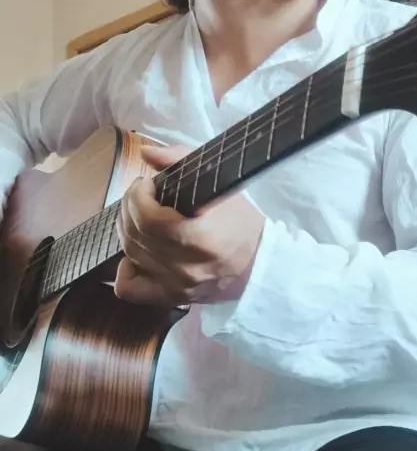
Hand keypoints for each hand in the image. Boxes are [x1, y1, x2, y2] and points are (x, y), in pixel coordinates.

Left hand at [115, 144, 264, 306]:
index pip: (148, 218)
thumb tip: (145, 152)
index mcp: (200, 237)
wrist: (258, 265)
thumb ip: (181, 159)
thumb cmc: (240, 221)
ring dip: (129, 229)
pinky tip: (137, 254)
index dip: (138, 195)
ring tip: (142, 217)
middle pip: (136, 233)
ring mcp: (177, 286)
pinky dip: (126, 269)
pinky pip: (129, 289)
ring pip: (130, 254)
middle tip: (143, 195)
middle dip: (130, 206)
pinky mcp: (172, 298)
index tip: (148, 184)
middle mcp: (186, 266)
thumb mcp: (219, 183)